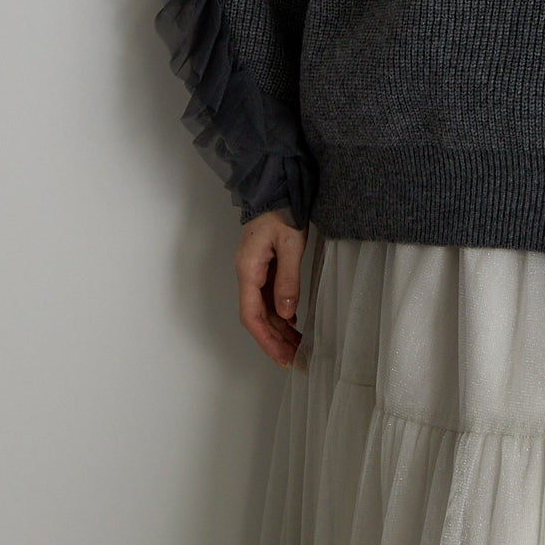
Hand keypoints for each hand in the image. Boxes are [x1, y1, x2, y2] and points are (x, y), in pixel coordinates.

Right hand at [235, 209, 309, 366]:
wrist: (276, 186)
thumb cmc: (282, 210)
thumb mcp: (291, 243)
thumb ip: (288, 278)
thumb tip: (286, 313)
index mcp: (248, 270)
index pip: (251, 315)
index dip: (266, 339)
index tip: (281, 357)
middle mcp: (247, 273)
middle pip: (257, 316)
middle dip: (274, 340)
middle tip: (295, 358)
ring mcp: (254, 270)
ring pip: (263, 308)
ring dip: (278, 328)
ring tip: (297, 345)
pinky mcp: (263, 265)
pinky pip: (268, 296)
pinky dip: (280, 312)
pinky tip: (293, 321)